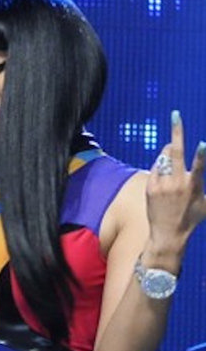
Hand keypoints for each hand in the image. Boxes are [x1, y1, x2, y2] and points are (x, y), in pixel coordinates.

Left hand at [146, 111, 205, 253]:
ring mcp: (162, 185)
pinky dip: (161, 166)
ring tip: (171, 151)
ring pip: (164, 158)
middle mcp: (177, 183)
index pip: (200, 166)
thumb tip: (205, 175)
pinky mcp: (150, 188)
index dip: (202, 155)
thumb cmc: (191, 218)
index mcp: (194, 185)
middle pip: (175, 152)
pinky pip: (155, 169)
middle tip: (175, 116)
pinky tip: (164, 171)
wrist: (168, 234)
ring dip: (168, 151)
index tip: (202, 144)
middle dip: (176, 132)